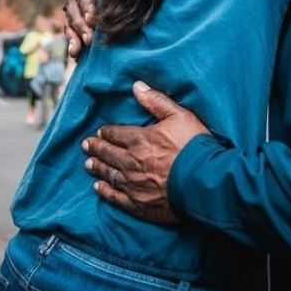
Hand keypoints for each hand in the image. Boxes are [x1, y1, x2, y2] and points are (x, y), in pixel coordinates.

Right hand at [63, 0, 97, 58]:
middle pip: (75, 13)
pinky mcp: (73, 21)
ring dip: (73, 39)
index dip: (87, 8)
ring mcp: (72, 10)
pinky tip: (77, 57)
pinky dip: (74, 44)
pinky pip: (71, 33)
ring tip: (75, 52)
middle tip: (89, 40)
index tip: (91, 20)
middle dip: (82, 28)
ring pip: (70, 25)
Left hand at [82, 81, 207, 224]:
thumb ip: (156, 101)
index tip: (99, 132)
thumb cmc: (194, 146)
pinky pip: (115, 197)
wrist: (204, 182)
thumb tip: (136, 86)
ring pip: (109, 174)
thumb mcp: (180, 116)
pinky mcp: (138, 203)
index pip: (116, 134)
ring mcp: (133, 184)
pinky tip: (98, 188)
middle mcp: (131, 161)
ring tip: (88, 164)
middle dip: (96, 148)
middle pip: (108, 153)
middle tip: (86, 145)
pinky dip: (105, 191)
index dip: (106, 132)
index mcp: (140, 139)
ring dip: (98, 167)